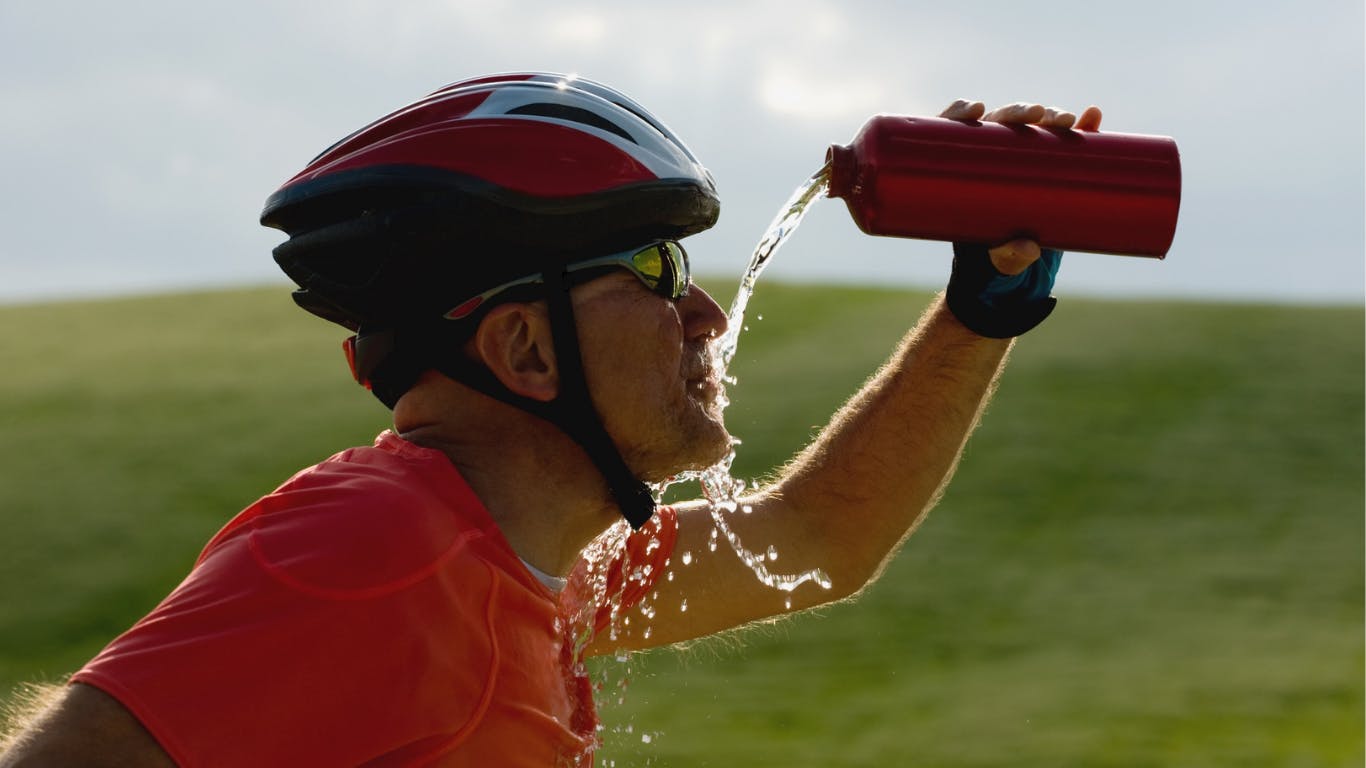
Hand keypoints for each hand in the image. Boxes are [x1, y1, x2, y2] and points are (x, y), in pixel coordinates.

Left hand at [938, 99, 1103, 274]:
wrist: (1016, 282)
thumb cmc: (990, 270)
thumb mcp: (996, 267)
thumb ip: (1007, 259)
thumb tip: (1028, 247)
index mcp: (964, 176)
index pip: (954, 134)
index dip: (959, 114)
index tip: (976, 111)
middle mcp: (992, 163)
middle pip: (999, 123)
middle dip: (1018, 113)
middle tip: (1038, 115)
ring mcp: (1024, 165)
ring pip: (1034, 128)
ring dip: (1051, 118)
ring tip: (1069, 121)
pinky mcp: (1054, 172)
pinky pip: (1067, 146)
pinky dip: (1083, 130)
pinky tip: (1093, 116)